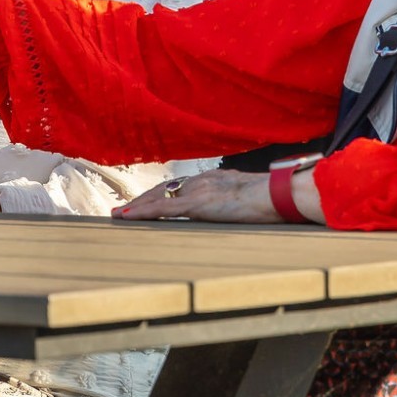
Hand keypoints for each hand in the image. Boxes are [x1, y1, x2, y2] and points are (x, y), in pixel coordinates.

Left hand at [113, 169, 288, 222]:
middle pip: (163, 189)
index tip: (147, 200)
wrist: (278, 194)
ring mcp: (198, 192)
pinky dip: (141, 212)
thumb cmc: (273, 199)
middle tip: (124, 209)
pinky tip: (126, 216)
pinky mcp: (196, 204)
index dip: (160, 194)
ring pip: (157, 198)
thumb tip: (236, 209)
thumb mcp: (251, 198)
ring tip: (117, 214)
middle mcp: (201, 182)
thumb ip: (237, 201)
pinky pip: (162, 209)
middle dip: (142, 199)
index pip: (179, 186)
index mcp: (214, 180)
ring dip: (135, 207)